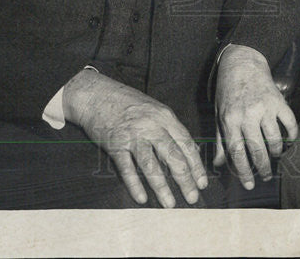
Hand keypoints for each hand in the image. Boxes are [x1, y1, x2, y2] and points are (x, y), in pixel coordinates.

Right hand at [62, 69, 207, 207]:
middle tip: (192, 198)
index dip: (196, 165)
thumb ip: (172, 129)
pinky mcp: (115, 144)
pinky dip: (134, 184)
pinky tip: (142, 198)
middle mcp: (151, 126)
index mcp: (165, 116)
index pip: (186, 143)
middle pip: (172, 155)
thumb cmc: (129, 103)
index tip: (202, 182)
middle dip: (185, 179)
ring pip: (151, 164)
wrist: (97, 95)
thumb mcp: (156, 110)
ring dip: (162, 187)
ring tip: (170, 204)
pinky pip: (126, 168)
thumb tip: (191, 150)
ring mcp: (133, 135)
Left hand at [213, 44, 297, 189]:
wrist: (242, 64)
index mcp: (230, 120)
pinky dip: (291, 135)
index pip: (237, 153)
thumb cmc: (228, 91)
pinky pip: (290, 123)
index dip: (244, 172)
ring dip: (276, 153)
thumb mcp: (219, 115)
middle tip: (266, 177)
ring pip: (275, 140)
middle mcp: (248, 115)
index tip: (249, 185)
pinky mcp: (279, 101)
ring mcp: (265, 107)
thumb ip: (220, 141)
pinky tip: (288, 141)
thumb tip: (218, 164)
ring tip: (274, 157)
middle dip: (262, 169)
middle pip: (258, 150)